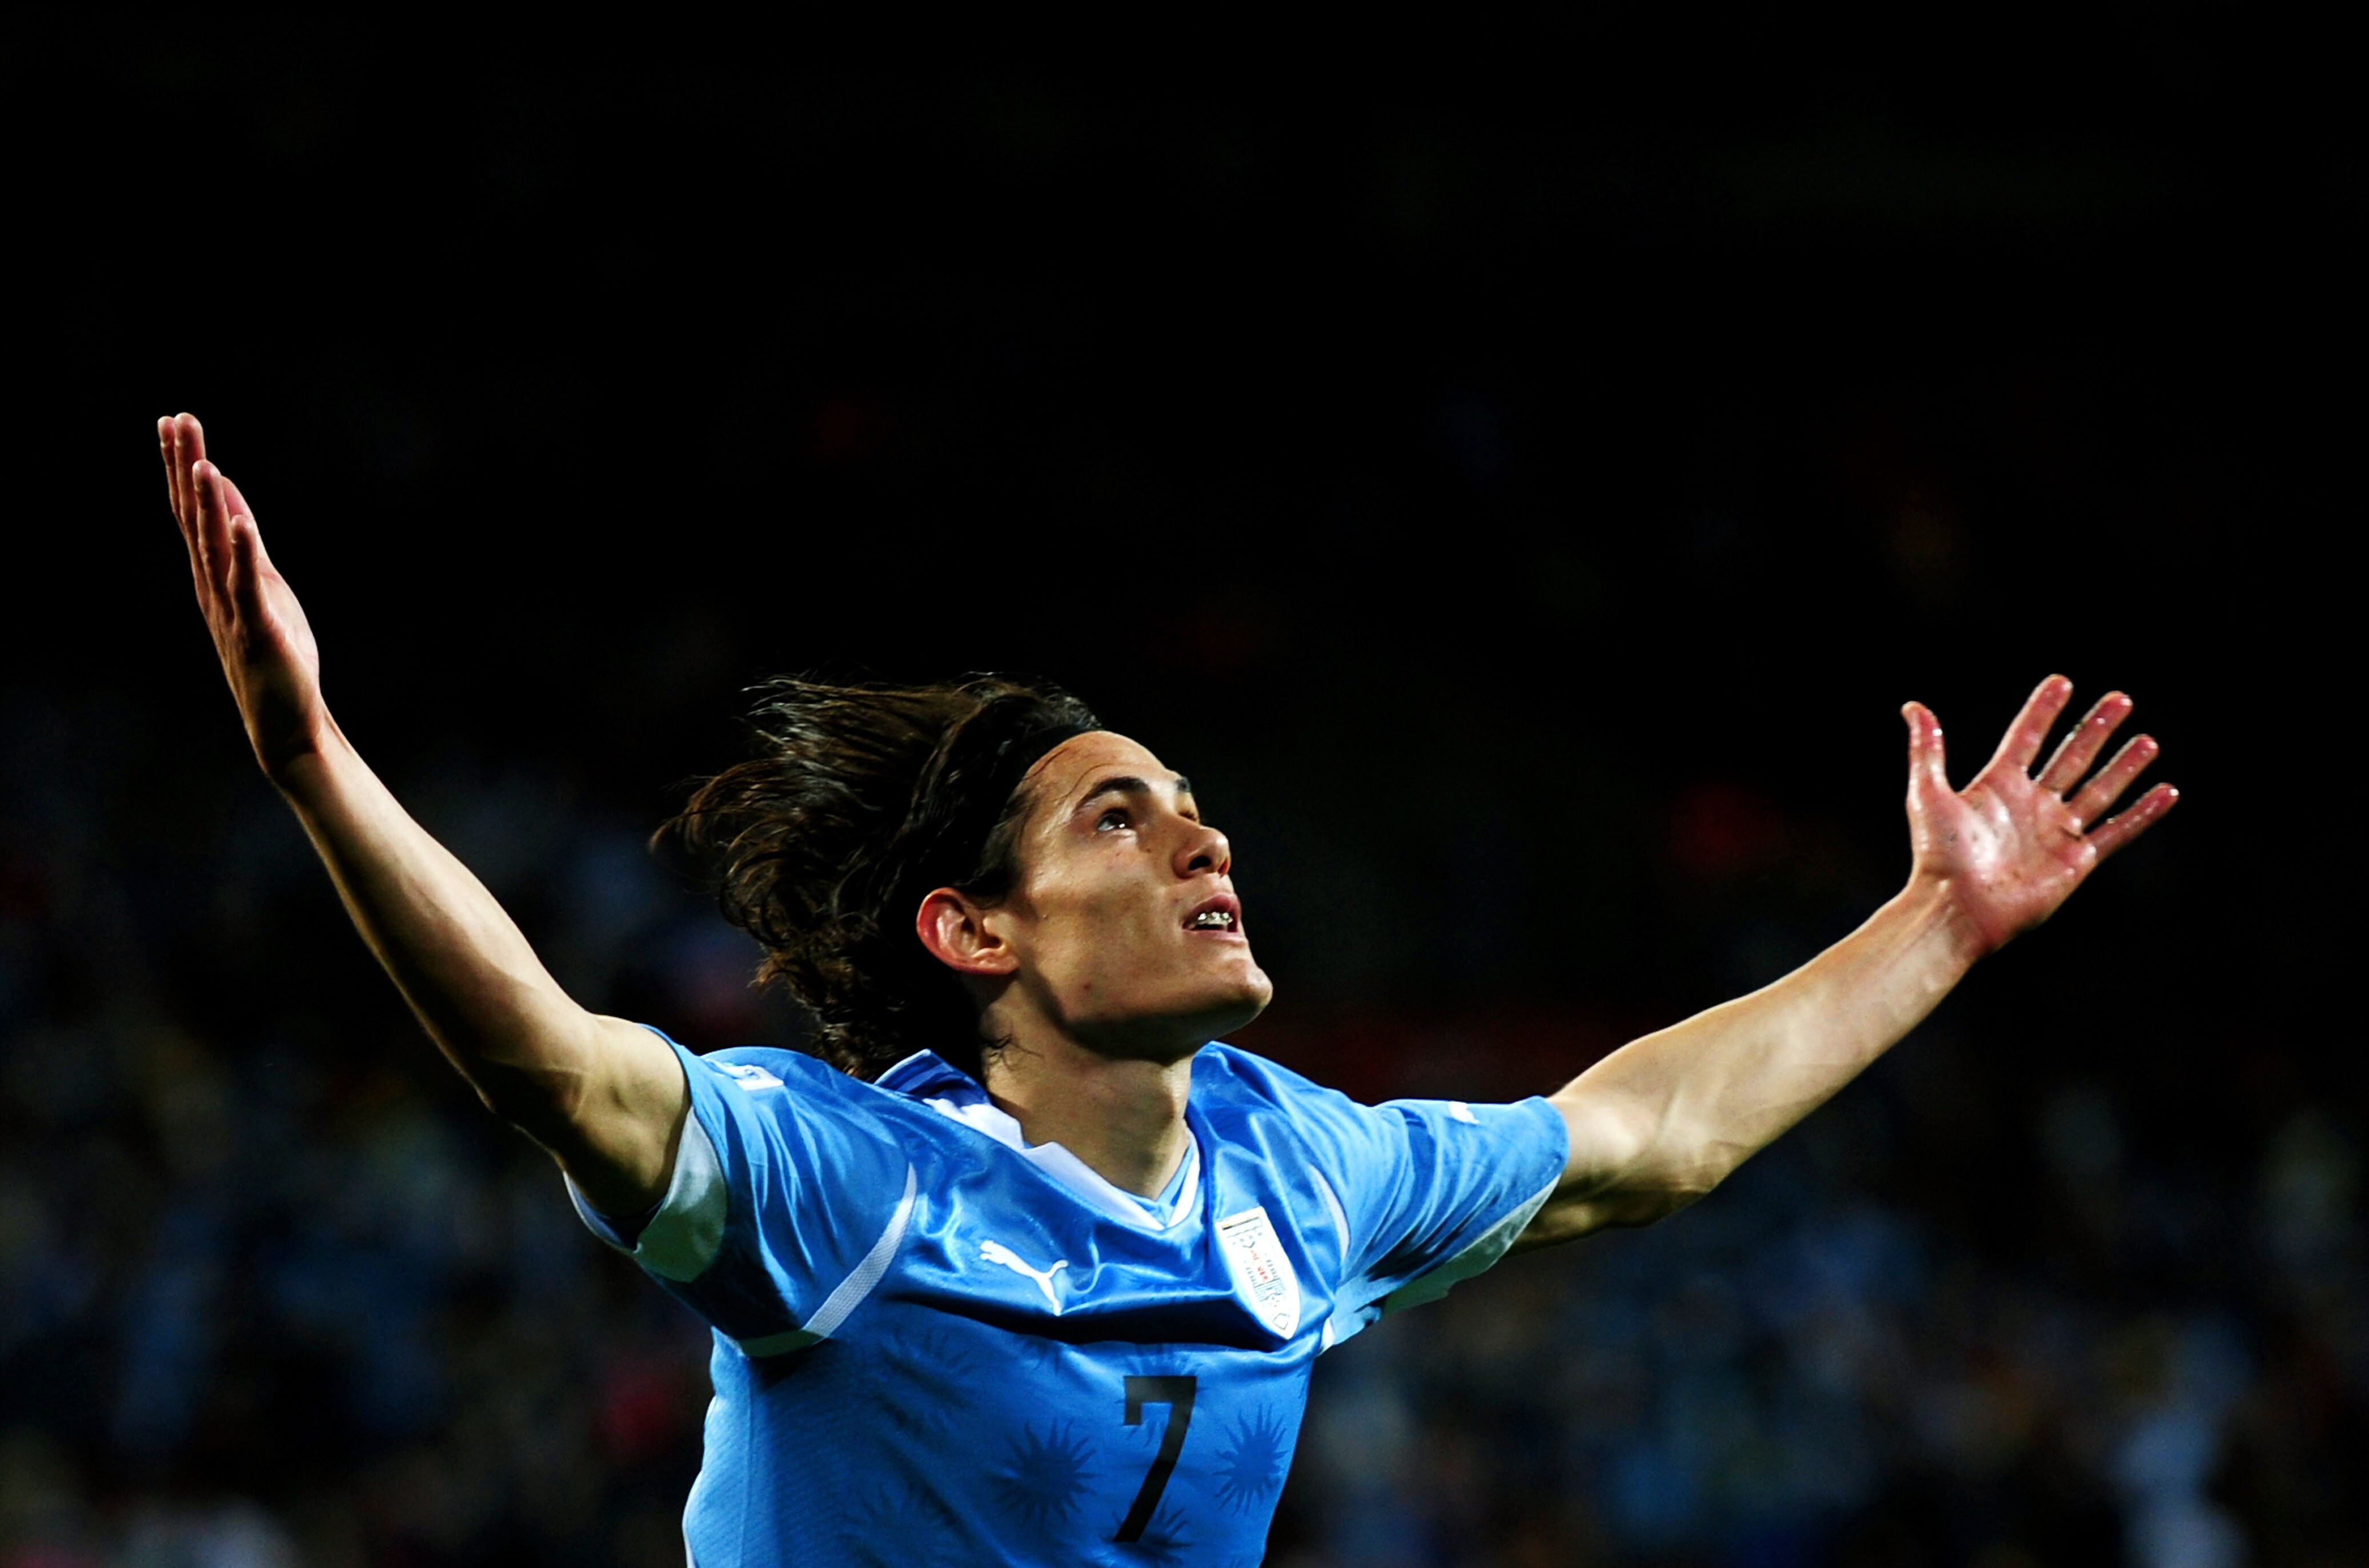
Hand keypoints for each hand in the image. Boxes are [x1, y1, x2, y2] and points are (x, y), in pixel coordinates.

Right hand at [160, 414, 327, 776]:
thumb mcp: (262, 587)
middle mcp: (213, 587)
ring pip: (213, 548)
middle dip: (186, 468)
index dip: (183, 465)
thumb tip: (229, 496)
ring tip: (203, 461)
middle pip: (194, 519)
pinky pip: (248, 588)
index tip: (175, 421)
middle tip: (176, 420)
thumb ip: (245, 543)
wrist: (285, 721)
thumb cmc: (275, 654)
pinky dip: (244, 553)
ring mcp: (232, 609)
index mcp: (214, 575)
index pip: (192, 511)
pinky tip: (240, 522)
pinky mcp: (259, 631)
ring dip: (208, 505)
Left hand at [1903, 675, 2176, 954]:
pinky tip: (2167, 791)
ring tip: (2147, 741)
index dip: (2044, 710)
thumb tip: (1913, 706)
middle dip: (2095, 728)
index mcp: (1998, 785)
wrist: (1957, 908)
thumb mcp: (1928, 794)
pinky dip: (2143, 813)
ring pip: (2099, 789)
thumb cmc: (1939, 856)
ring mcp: (2055, 832)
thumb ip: (1927, 749)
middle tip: (2121, 699)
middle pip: (2071, 757)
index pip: (2027, 737)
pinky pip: (2117, 831)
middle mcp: (2031, 805)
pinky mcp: (2076, 860)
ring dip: (2123, 765)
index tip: (2063, 682)